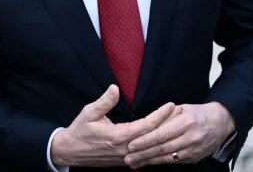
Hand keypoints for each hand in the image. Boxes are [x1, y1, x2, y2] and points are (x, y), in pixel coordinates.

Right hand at [50, 85, 175, 166]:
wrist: (70, 152)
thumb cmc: (79, 131)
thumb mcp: (89, 113)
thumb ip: (104, 101)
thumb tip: (115, 88)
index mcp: (119, 136)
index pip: (146, 125)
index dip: (160, 115)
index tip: (171, 105)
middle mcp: (126, 149)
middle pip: (153, 138)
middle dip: (169, 126)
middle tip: (182, 114)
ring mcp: (126, 158)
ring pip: (151, 149)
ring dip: (166, 138)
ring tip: (178, 127)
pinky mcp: (125, 162)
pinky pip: (145, 156)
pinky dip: (157, 148)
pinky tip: (166, 144)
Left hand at [124, 102, 234, 167]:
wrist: (220, 123)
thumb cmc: (198, 113)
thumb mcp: (182, 108)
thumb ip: (165, 117)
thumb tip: (146, 125)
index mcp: (186, 122)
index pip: (162, 134)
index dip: (146, 141)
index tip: (131, 144)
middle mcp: (190, 138)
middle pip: (163, 148)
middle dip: (143, 154)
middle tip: (128, 158)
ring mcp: (193, 150)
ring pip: (167, 158)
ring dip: (149, 161)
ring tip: (134, 163)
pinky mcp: (194, 158)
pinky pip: (174, 162)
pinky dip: (160, 163)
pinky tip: (148, 163)